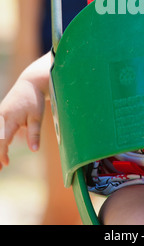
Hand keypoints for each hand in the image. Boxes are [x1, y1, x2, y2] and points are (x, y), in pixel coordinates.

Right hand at [0, 52, 50, 169]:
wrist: (31, 82)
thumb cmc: (35, 99)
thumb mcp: (37, 117)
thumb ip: (35, 134)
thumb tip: (34, 150)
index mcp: (10, 119)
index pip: (2, 141)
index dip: (2, 154)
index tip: (5, 164)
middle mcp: (1, 117)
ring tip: (0, 165)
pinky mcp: (0, 115)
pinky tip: (2, 152)